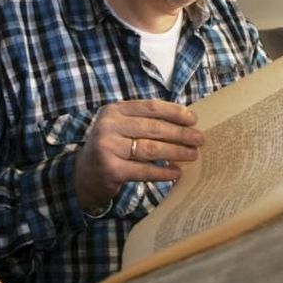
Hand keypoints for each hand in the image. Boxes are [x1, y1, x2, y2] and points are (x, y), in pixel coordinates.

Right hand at [74, 100, 202, 209]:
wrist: (83, 174)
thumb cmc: (111, 148)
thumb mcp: (121, 127)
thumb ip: (144, 122)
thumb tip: (184, 123)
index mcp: (115, 110)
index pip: (150, 107)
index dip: (174, 112)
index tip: (193, 119)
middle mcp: (109, 126)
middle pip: (153, 128)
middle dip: (180, 134)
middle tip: (199, 139)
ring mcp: (108, 147)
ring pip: (151, 148)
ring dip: (176, 152)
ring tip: (193, 155)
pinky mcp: (111, 169)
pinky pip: (144, 170)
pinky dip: (163, 172)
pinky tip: (176, 173)